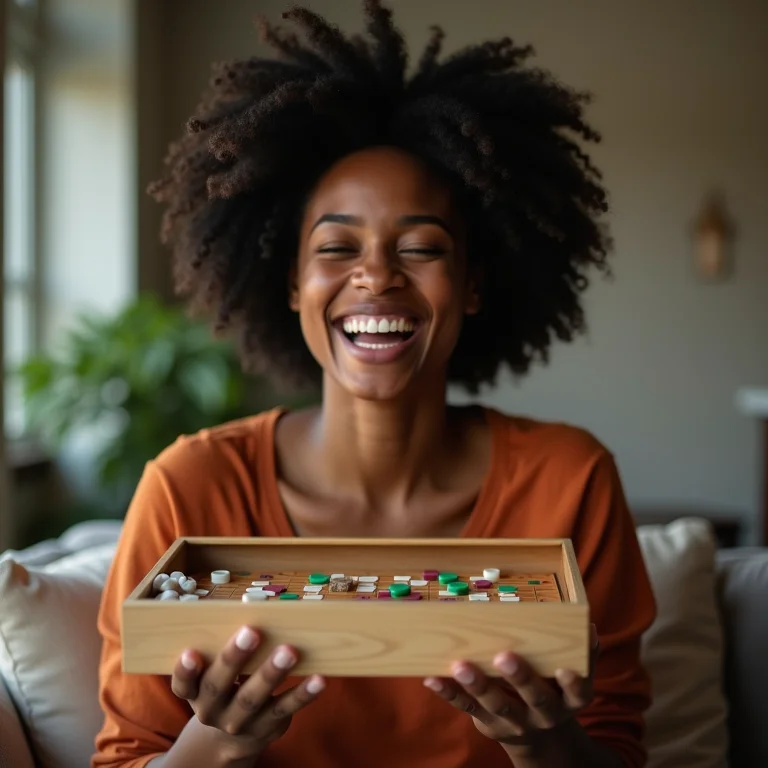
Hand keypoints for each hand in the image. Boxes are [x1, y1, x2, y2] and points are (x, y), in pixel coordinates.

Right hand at [171, 625, 323, 759]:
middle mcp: (212, 710)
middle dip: (235, 658)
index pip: (182, 685)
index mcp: (194, 692)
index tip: (191, 652)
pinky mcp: (267, 726)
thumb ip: (223, 645)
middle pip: (219, 686)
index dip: (185, 670)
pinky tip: (318, 679)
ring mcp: (239, 722)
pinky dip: (303, 694)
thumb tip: (248, 604)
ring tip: (289, 651)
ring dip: (272, 673)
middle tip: (251, 632)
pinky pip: (285, 708)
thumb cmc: (225, 687)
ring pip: (253, 698)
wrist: (233, 739)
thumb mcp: (214, 671)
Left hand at [423, 624, 599, 757]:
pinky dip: (448, 693)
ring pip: (497, 705)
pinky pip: (466, 707)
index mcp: (569, 700)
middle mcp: (543, 714)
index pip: (577, 693)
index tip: (566, 668)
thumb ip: (583, 654)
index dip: (572, 683)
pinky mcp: (486, 721)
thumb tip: (589, 625)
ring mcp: (514, 721)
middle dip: (520, 679)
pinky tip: (432, 678)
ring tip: (461, 666)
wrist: (537, 738)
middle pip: (535, 699)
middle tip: (505, 657)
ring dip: (478, 685)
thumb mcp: (573, 678)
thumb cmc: (554, 690)